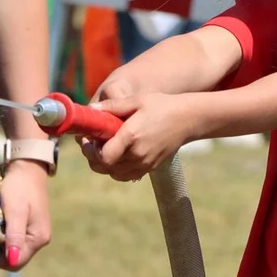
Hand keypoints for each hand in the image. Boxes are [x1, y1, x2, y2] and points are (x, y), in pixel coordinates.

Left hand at [0, 158, 50, 270]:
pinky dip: (5, 233)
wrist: (27, 167)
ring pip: (14, 249)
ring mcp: (37, 233)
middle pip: (15, 258)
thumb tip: (12, 260)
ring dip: (2, 240)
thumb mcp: (14, 211)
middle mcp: (40, 239)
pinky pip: (16, 239)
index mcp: (38, 238)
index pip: (15, 262)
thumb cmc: (20, 187)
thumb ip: (14, 236)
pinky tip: (3, 220)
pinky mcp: (32, 226)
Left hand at [78, 93, 197, 181]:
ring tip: (105, 147)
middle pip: (104, 167)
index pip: (103, 156)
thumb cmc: (161, 106)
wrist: (187, 119)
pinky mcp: (150, 168)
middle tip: (92, 143)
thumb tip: (90, 110)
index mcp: (131, 136)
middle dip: (93, 157)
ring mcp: (144, 163)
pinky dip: (116, 169)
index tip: (89, 139)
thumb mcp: (136, 100)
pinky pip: (126, 176)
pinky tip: (117, 154)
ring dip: (104, 164)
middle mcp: (137, 154)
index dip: (90, 150)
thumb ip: (112, 106)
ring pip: (113, 174)